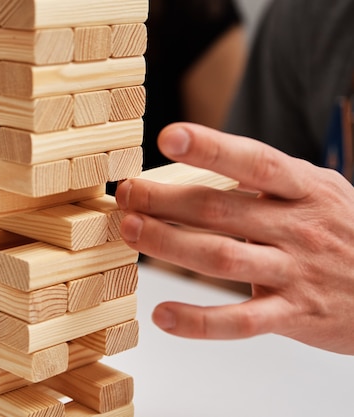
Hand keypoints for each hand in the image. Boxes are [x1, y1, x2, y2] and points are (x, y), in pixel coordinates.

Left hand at [116, 122, 353, 354]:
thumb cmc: (343, 232)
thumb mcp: (319, 192)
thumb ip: (270, 179)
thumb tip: (203, 162)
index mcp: (304, 190)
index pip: (255, 161)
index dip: (211, 147)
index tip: (169, 137)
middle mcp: (299, 227)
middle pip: (221, 210)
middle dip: (167, 200)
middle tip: (127, 195)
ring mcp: (295, 272)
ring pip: (223, 258)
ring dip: (171, 244)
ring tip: (133, 232)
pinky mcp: (293, 315)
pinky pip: (241, 321)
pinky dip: (199, 321)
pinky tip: (163, 315)